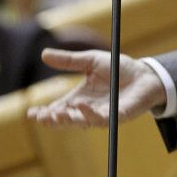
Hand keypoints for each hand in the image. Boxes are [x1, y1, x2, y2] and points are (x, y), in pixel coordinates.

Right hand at [27, 49, 165, 127]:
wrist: (145, 72)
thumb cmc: (118, 68)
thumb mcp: (90, 60)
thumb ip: (68, 61)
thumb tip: (43, 54)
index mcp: (80, 98)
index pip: (58, 109)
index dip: (45, 113)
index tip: (31, 113)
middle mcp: (89, 109)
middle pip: (66, 119)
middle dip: (53, 120)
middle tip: (41, 117)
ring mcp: (103, 114)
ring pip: (81, 122)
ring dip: (68, 119)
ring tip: (56, 113)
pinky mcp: (117, 116)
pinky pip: (102, 119)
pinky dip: (90, 114)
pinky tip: (82, 106)